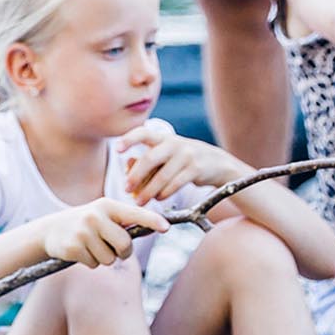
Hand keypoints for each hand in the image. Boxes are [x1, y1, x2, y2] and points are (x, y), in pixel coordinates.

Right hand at [41, 195, 168, 266]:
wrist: (51, 230)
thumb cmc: (88, 223)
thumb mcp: (105, 215)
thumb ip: (126, 221)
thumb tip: (159, 226)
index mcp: (107, 205)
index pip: (134, 213)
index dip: (152, 221)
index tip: (166, 227)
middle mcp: (95, 216)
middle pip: (125, 245)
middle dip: (123, 252)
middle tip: (112, 247)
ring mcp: (82, 232)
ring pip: (110, 259)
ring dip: (104, 258)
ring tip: (91, 246)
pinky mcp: (72, 248)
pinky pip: (94, 264)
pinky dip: (91, 262)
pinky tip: (81, 251)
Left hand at [118, 122, 241, 203]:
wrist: (217, 163)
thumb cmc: (184, 159)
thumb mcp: (168, 154)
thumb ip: (149, 159)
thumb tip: (128, 169)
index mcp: (164, 137)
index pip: (143, 132)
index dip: (129, 139)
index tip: (117, 150)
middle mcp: (175, 144)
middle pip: (150, 158)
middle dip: (135, 176)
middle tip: (126, 189)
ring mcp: (187, 155)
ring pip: (162, 176)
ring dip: (149, 191)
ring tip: (140, 201)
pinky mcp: (196, 169)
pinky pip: (175, 184)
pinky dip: (164, 193)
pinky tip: (159, 198)